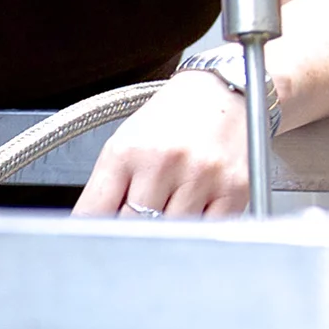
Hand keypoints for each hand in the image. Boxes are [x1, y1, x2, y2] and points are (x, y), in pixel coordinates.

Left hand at [75, 70, 248, 217]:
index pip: (95, 212)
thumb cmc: (172, 118)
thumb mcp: (127, 142)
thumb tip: (94, 229)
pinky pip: (208, 230)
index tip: (97, 238)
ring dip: (169, 231)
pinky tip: (198, 207)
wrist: (223, 90)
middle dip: (133, 230)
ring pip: (172, 234)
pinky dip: (200, 229)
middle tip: (140, 222)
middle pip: (134, 227)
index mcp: (127, 150)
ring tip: (173, 206)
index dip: (94, 232)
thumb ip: (107, 187)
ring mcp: (200, 176)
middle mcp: (163, 161)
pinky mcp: (234, 189)